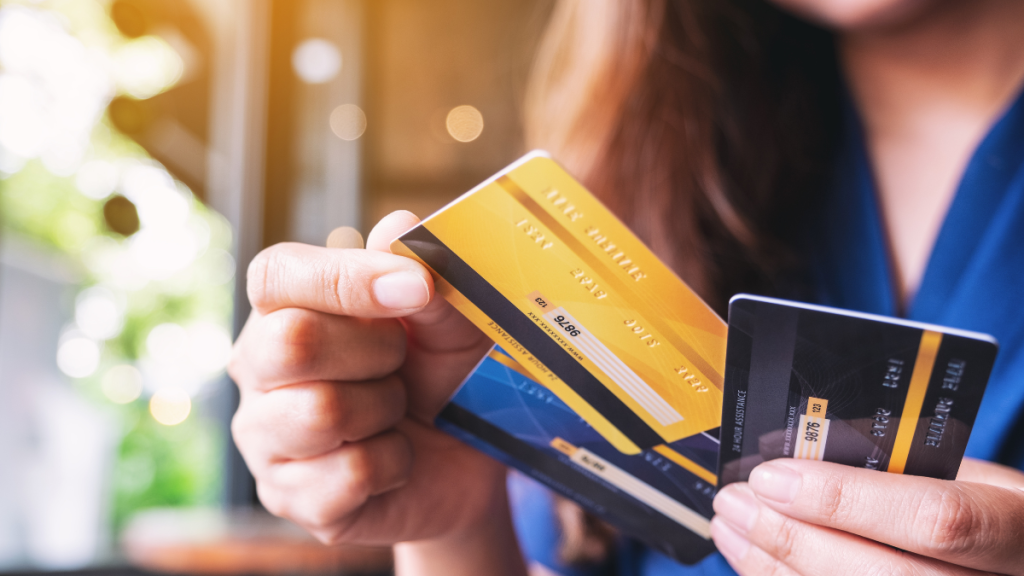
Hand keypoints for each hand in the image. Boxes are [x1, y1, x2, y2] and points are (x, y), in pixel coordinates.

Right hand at [229, 211, 503, 546]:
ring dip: (386, 411)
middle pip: (290, 343)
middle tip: (402, 362)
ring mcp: (265, 436)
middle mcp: (259, 367)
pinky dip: (393, 465)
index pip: (277, 275)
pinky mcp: (289, 497)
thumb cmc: (444, 372)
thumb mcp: (452, 320)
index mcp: (286, 306)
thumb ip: (426, 276)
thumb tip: (396, 229)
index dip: (347, 279)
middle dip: (375, 352)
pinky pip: (348, 476)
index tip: (416, 290)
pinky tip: (395, 460)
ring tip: (397, 411)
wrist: (465, 458)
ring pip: (320, 413)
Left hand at [711, 457, 1023, 574]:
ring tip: (732, 529)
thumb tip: (805, 447)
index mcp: (1016, 527)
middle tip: (736, 502)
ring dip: (775, 568)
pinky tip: (759, 564)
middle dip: (792, 538)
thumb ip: (901, 462)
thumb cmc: (987, 511)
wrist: (1010, 560)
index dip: (844, 500)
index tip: (774, 477)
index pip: (935, 520)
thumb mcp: (968, 474)